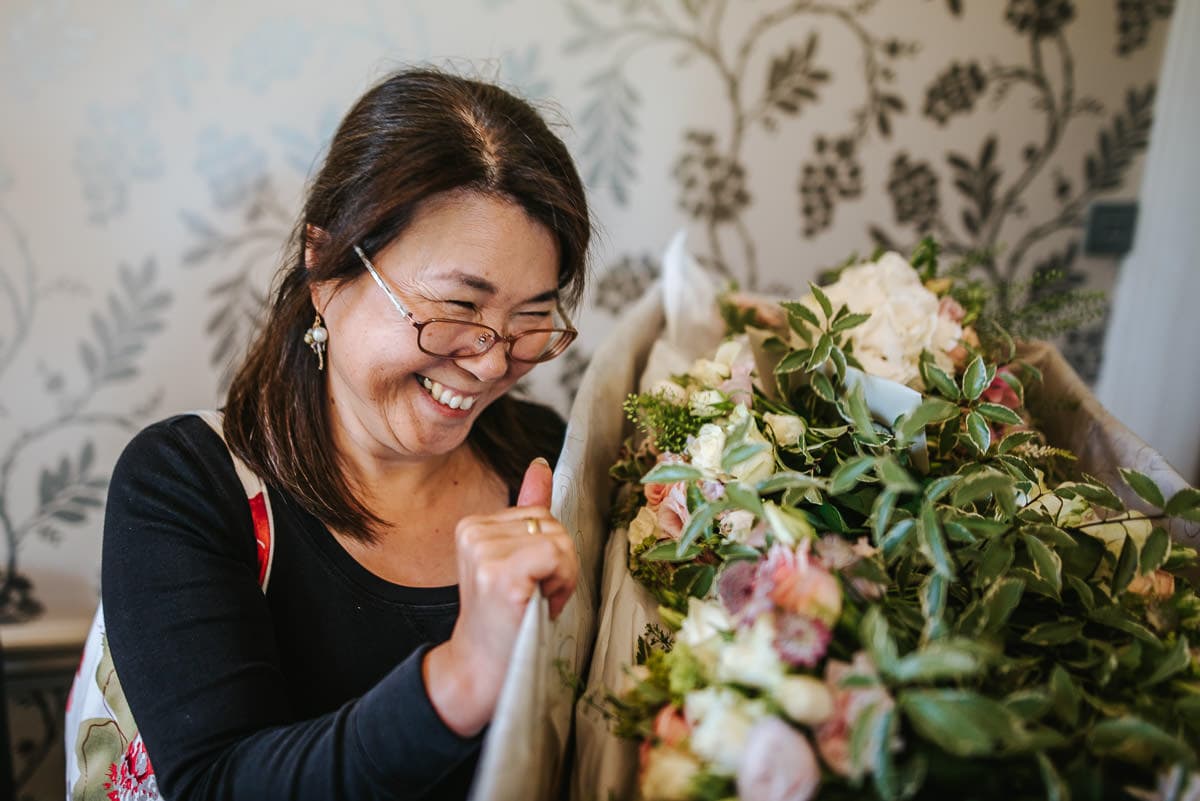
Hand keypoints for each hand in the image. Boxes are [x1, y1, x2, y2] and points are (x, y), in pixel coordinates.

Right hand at [423, 457, 577, 735]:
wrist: (483, 669)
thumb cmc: (506, 619)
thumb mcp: (516, 559)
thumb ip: (527, 510)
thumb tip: (540, 465)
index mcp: (473, 525)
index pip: (539, 513)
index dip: (550, 552)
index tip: (531, 584)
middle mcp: (472, 532)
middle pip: (551, 523)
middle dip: (560, 564)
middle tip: (536, 597)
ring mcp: (482, 551)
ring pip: (559, 539)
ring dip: (562, 576)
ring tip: (536, 602)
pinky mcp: (499, 573)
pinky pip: (556, 554)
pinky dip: (562, 581)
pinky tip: (540, 603)